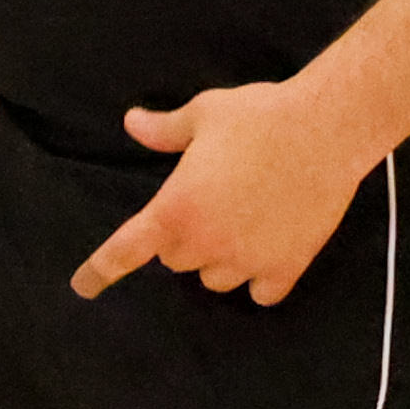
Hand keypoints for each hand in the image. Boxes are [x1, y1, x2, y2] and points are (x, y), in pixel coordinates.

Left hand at [71, 82, 380, 308]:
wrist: (328, 128)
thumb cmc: (260, 116)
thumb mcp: (204, 114)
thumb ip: (165, 130)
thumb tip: (133, 122)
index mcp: (176, 209)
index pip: (125, 251)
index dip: (99, 271)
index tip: (82, 287)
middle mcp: (206, 243)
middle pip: (176, 261)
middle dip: (185, 239)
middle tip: (211, 203)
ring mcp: (247, 261)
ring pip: (215, 280)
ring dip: (220, 260)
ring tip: (244, 222)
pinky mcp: (286, 268)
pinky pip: (261, 293)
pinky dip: (260, 280)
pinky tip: (272, 251)